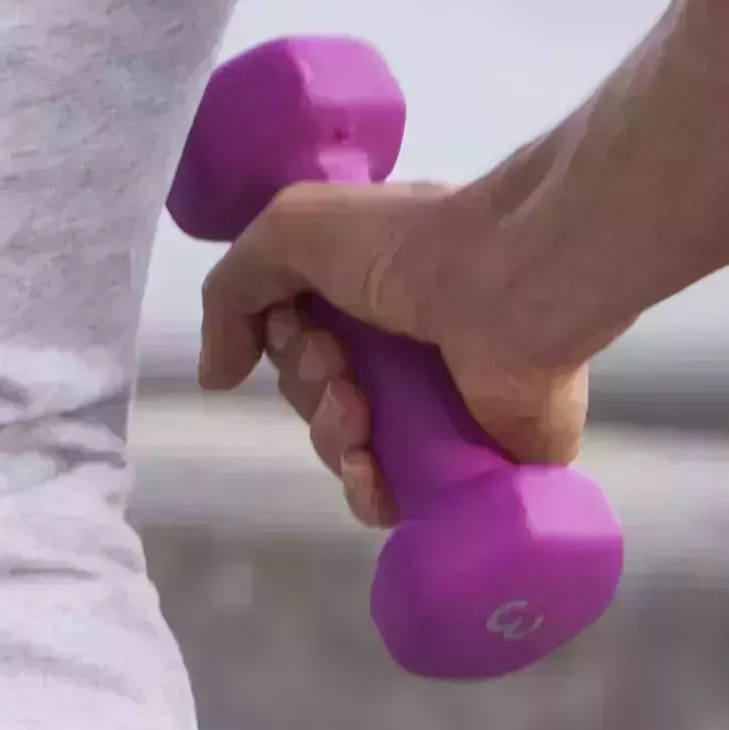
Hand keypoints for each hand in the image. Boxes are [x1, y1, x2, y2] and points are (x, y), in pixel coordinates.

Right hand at [193, 175, 588, 529]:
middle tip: (342, 368)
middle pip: (312, 399)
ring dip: (333, 436)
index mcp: (360, 295)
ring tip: (360, 411)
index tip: (297, 328)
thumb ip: (233, 292)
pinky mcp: (469, 466)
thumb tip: (218, 377)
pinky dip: (368, 493)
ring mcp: (434, 412)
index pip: (292, 343)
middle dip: (308, 388)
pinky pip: (397, 500)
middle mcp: (396, 353)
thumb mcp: (290, 229)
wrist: (510, 285)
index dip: (279, 344)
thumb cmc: (405, 245)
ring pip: (346, 450)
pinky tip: (371, 474)